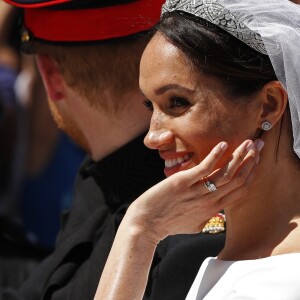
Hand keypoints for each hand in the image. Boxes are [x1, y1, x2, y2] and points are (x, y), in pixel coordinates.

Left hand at [125, 139, 263, 243]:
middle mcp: (209, 201)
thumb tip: (215, 212)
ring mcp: (196, 192)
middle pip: (237, 180)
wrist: (145, 226)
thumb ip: (207, 217)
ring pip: (225, 174)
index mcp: (213, 209)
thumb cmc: (168, 224)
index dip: (250, 174)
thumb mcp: (193, 224)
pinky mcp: (182, 183)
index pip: (240, 191)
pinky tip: (223, 144)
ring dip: (238, 157)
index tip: (256, 160)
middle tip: (259, 146)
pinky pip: (204, 169)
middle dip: (251, 162)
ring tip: (248, 143)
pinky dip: (215, 156)